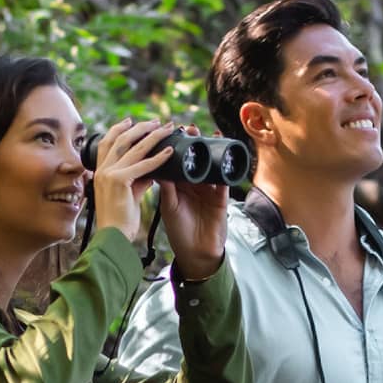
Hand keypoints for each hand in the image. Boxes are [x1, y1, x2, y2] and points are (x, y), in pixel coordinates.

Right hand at [89, 119, 175, 243]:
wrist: (112, 237)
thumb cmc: (120, 221)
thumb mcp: (128, 195)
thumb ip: (138, 181)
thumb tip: (152, 172)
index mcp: (99, 172)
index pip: (107, 143)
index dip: (118, 129)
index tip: (130, 120)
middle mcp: (102, 170)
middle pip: (120, 139)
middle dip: (139, 127)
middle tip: (155, 121)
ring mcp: (109, 174)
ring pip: (133, 147)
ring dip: (152, 136)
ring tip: (166, 129)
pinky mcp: (120, 182)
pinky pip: (143, 166)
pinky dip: (158, 158)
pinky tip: (170, 152)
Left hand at [158, 125, 228, 280]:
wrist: (196, 253)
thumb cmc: (179, 232)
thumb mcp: (169, 208)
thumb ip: (166, 188)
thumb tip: (157, 166)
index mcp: (178, 185)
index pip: (176, 161)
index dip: (174, 146)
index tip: (170, 131)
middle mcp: (193, 185)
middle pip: (195, 158)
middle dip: (194, 142)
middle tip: (190, 128)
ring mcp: (208, 190)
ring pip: (210, 165)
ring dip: (211, 150)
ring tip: (209, 135)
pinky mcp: (221, 198)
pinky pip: (224, 180)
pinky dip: (225, 169)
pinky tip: (225, 157)